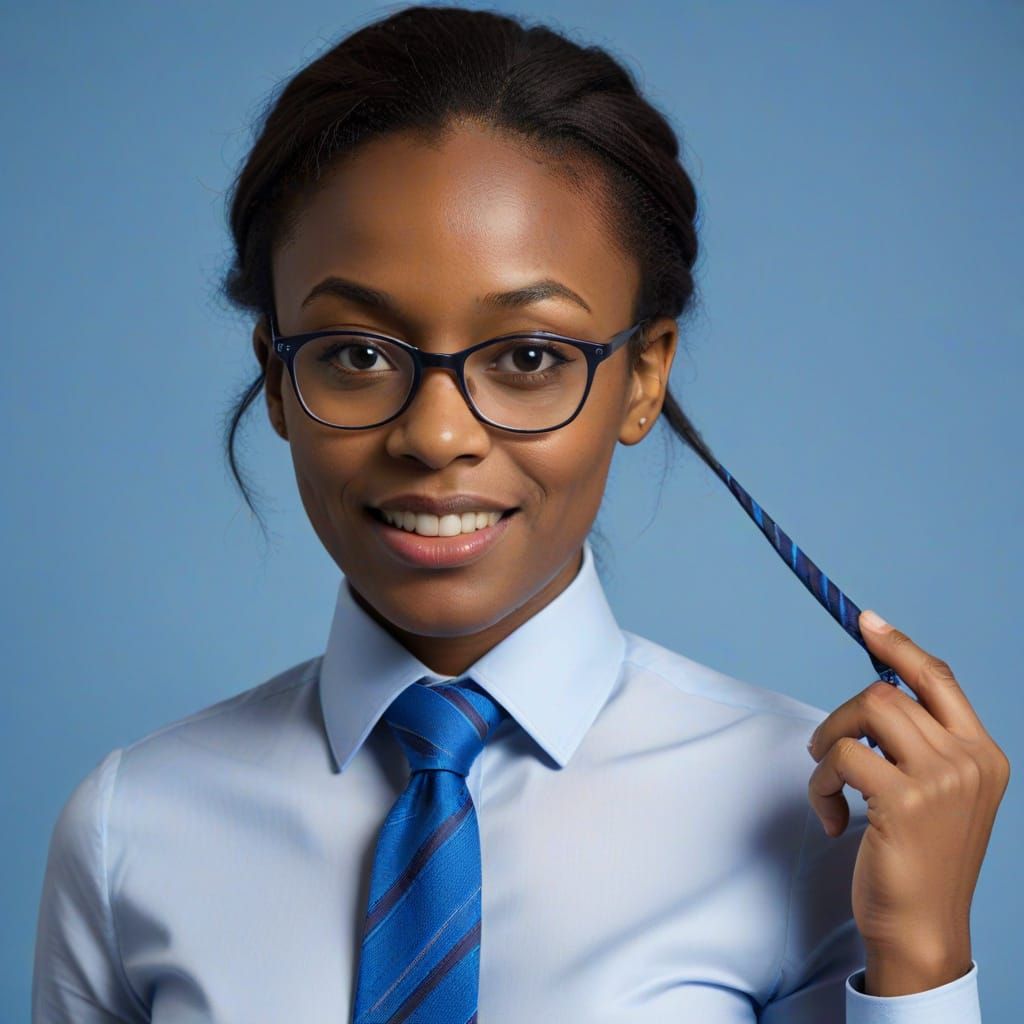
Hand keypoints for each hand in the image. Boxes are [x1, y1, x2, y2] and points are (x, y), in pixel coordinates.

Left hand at [806, 609, 1009, 995]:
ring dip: (828, 744)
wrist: (921, 928)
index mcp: (984, 754)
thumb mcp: (936, 794)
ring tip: (827, 783)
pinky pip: (840, 758)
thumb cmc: (918, 858)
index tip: (866, 621)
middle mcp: (970, 761)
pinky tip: (830, 817)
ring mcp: (942, 780)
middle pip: (888, 692)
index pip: (940, 678)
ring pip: (864, 712)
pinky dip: (819, 783)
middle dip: (844, 716)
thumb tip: (876, 690)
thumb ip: (920, 744)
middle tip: (826, 752)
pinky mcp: (905, 801)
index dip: (899, 645)